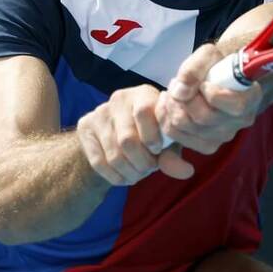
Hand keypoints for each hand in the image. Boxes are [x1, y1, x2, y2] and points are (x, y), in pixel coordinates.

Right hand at [77, 85, 194, 185]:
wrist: (114, 132)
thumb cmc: (149, 134)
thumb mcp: (165, 141)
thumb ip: (174, 155)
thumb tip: (187, 172)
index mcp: (143, 94)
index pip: (144, 111)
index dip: (152, 136)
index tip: (158, 150)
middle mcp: (119, 99)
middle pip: (128, 139)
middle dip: (142, 162)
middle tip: (149, 168)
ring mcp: (100, 112)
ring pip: (114, 154)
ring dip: (130, 172)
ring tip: (138, 174)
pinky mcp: (85, 126)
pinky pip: (99, 161)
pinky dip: (115, 176)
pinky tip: (124, 177)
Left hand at [156, 44, 261, 154]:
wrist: (217, 77)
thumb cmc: (216, 65)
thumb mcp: (208, 55)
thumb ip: (195, 68)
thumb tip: (181, 92)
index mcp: (250, 98)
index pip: (235, 106)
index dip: (213, 94)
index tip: (203, 83)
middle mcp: (239, 122)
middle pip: (202, 117)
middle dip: (183, 98)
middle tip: (178, 84)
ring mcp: (223, 136)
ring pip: (185, 127)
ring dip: (172, 106)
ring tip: (175, 92)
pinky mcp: (205, 145)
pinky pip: (176, 135)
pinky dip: (166, 117)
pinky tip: (171, 104)